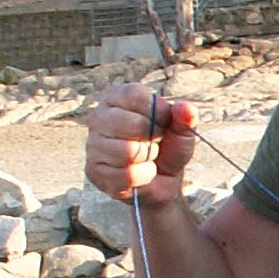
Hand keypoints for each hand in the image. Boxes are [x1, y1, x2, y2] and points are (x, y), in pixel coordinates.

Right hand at [87, 82, 196, 204]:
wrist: (161, 181)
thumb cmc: (167, 148)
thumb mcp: (181, 131)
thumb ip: (185, 118)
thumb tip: (186, 109)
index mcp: (117, 98)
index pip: (136, 96)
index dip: (158, 113)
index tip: (163, 123)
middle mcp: (99, 117)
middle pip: (133, 124)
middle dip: (153, 139)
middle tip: (153, 143)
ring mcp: (93, 144)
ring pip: (128, 152)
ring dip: (148, 159)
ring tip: (146, 157)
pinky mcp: (94, 170)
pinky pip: (127, 174)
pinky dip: (143, 176)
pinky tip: (140, 173)